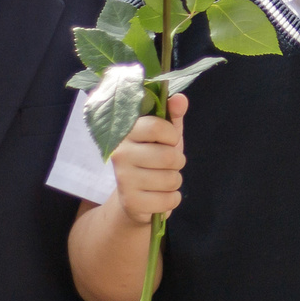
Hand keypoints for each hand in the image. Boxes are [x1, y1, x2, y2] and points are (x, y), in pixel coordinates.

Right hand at [109, 94, 186, 225]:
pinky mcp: (131, 201)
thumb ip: (173, 115)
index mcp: (126, 131)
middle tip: (167, 164)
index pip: (157, 127)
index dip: (171, 135)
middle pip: (168, 156)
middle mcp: (120, 154)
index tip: (169, 140)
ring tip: (162, 179)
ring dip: (175, 181)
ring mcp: (123, 179)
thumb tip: (180, 99)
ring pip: (171, 179)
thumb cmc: (153, 158)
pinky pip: (169, 200)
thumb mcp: (165, 135)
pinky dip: (172, 199)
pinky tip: (159, 195)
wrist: (136, 196)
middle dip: (177, 161)